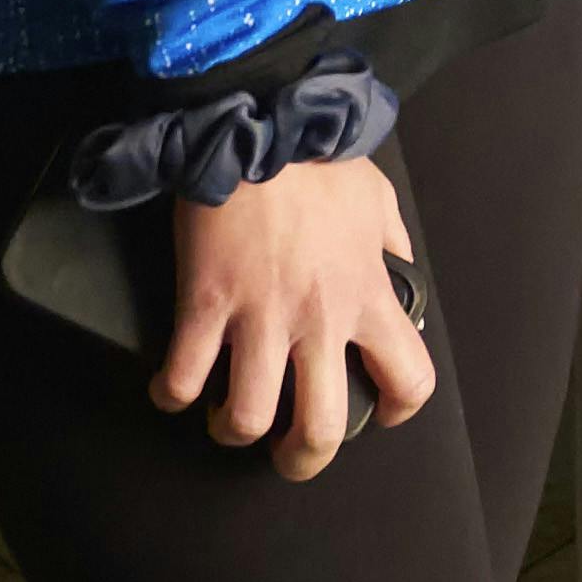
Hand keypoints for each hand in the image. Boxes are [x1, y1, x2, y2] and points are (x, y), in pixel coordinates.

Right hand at [158, 150, 434, 478]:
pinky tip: (172, 387)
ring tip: (226, 418)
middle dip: (304, 458)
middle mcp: (320, 317)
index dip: (400, 408)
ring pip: (246, 418)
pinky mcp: (205, 304)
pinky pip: (182, 378)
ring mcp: (260, 315)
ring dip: (232, 431)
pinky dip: (171, 394)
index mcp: (367, 293)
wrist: (260, 124)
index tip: (380, 412)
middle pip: (321, 426)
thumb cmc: (320, 161)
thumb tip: (398, 269)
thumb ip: (391, 244)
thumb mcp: (377, 200)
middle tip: (288, 453)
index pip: (410, 376)